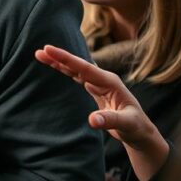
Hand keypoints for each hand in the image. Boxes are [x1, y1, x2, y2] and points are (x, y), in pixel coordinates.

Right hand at [35, 44, 169, 180]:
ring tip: (41, 55)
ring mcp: (98, 83)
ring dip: (59, 62)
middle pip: (77, 65)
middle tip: (40, 51)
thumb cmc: (135, 126)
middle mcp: (103, 79)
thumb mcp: (125, 124)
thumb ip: (109, 120)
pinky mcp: (94, 88)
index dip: (66, 59)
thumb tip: (92, 121)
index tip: (50, 49)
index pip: (84, 67)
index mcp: (110, 81)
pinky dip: (64, 70)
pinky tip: (55, 65)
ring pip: (75, 69)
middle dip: (59, 57)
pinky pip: (76, 76)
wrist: (140, 131)